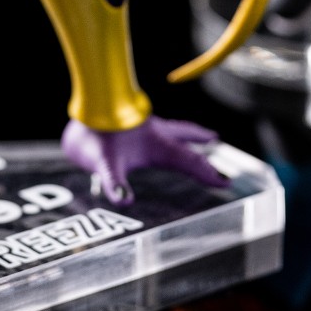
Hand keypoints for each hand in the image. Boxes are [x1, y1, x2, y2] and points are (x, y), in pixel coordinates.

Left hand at [61, 116, 227, 204]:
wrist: (83, 108)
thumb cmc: (94, 135)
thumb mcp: (105, 163)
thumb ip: (115, 182)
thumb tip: (124, 201)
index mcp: (157, 144)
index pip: (189, 160)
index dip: (208, 173)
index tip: (226, 182)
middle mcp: (154, 132)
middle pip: (185, 136)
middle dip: (201, 140)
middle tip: (216, 139)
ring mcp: (143, 126)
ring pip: (173, 128)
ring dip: (188, 133)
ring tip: (200, 135)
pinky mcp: (131, 123)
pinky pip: (158, 127)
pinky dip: (167, 132)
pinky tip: (157, 136)